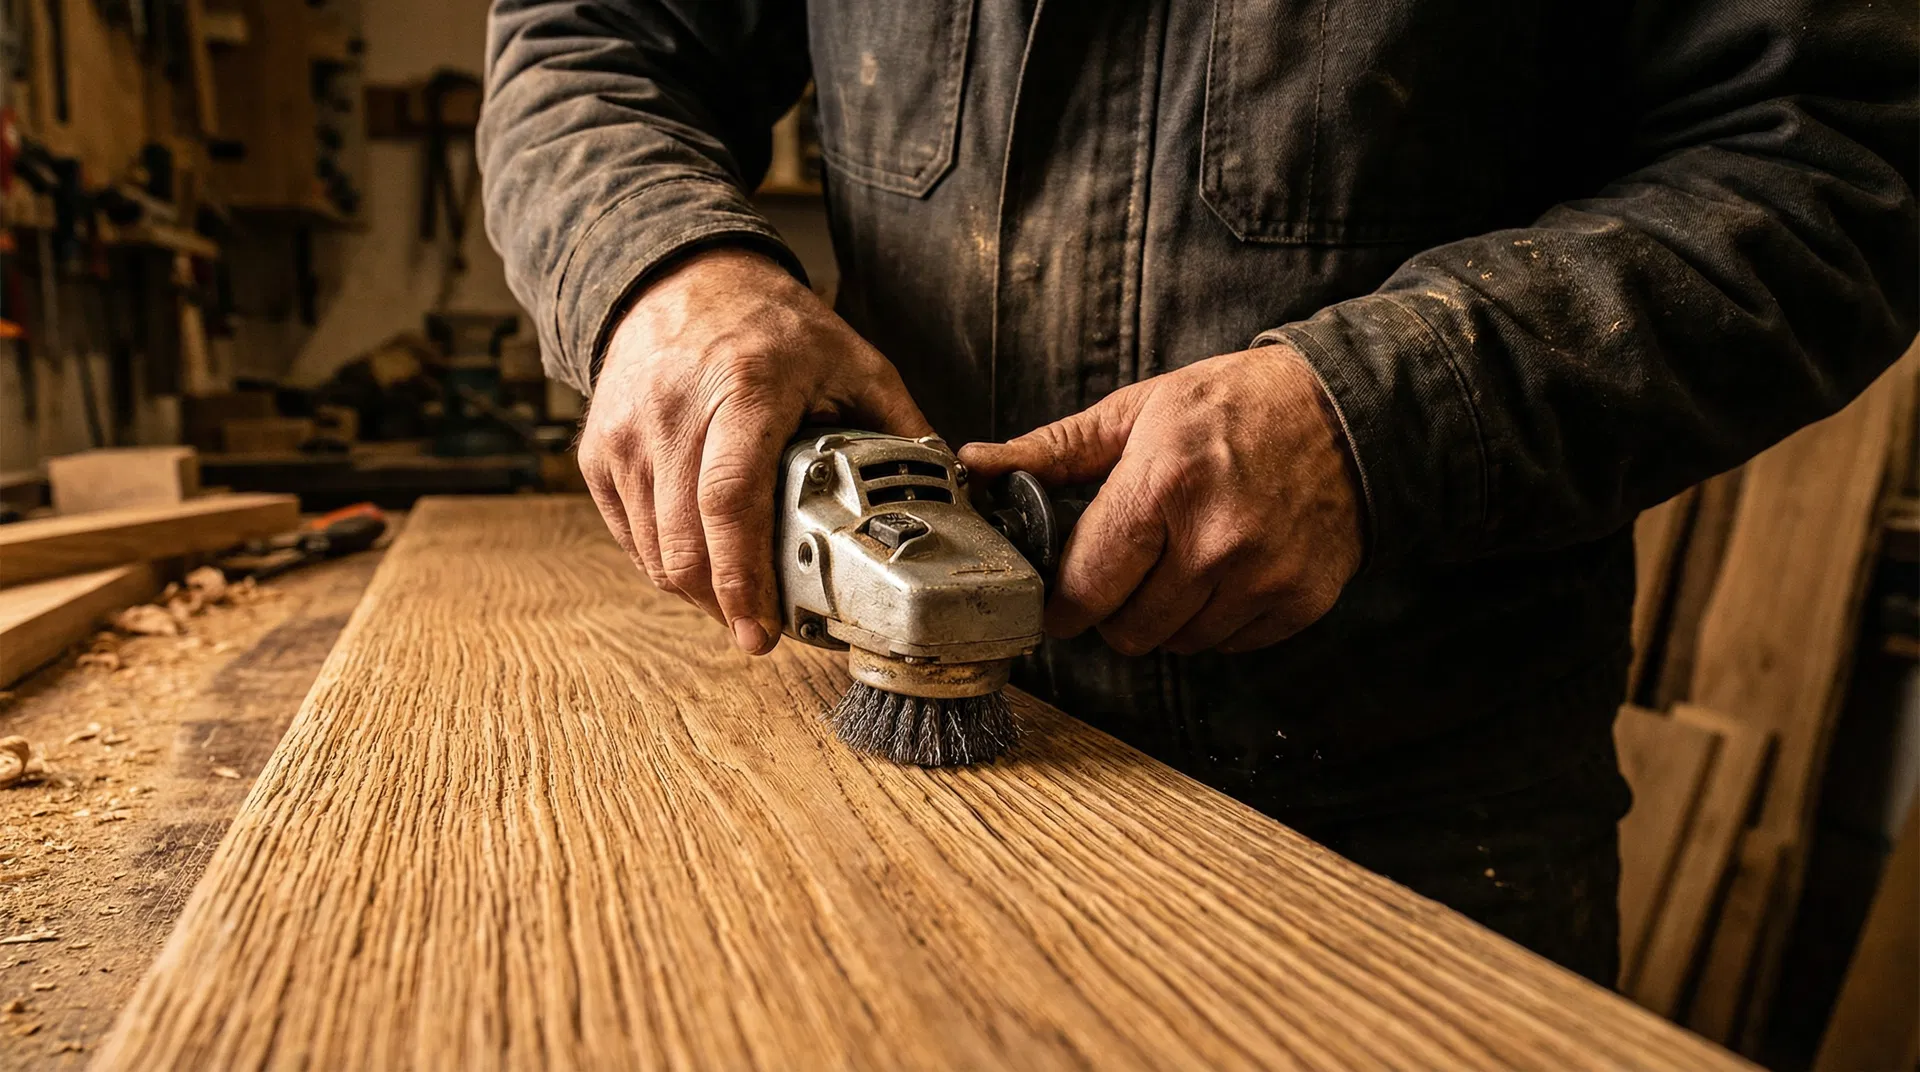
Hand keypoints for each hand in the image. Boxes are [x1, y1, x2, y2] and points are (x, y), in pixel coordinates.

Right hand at [580, 248, 931, 652]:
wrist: (679, 280)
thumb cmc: (769, 324)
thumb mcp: (851, 359)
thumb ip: (898, 425)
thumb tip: (947, 486)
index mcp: (744, 389)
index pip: (730, 501)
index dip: (742, 577)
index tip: (761, 631)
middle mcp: (674, 413)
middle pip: (685, 543)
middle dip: (723, 605)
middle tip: (760, 631)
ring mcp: (627, 434)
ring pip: (654, 551)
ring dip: (696, 590)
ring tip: (737, 596)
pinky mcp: (599, 451)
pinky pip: (630, 536)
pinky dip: (666, 562)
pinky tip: (702, 559)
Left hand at [959, 346, 1362, 655]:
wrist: (1348, 412)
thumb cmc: (1235, 406)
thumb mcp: (1137, 411)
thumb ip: (1052, 451)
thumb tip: (976, 465)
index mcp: (1160, 486)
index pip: (1084, 589)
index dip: (1062, 600)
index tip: (1062, 593)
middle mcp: (1213, 541)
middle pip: (1126, 631)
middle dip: (1114, 608)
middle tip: (1130, 567)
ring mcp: (1262, 577)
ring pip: (1177, 644)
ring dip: (1167, 616)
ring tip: (1184, 560)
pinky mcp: (1299, 602)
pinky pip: (1229, 645)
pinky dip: (1218, 620)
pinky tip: (1226, 571)